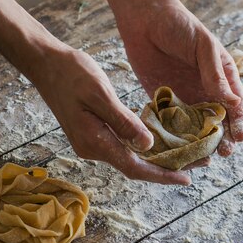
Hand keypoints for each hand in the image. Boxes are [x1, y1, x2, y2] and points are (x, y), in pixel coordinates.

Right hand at [26, 44, 191, 184]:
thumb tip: (147, 147)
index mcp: (95, 142)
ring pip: (130, 157)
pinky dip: (143, 145)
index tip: (187, 179)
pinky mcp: (92, 132)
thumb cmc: (71, 73)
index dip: (162, 175)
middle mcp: (93, 148)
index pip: (135, 167)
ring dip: (157, 157)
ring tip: (186, 154)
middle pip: (135, 166)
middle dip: (166, 167)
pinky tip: (160, 140)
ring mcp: (91, 142)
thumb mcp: (101, 94)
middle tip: (198, 162)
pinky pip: (122, 145)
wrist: (44, 63)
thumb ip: (124, 122)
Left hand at [116, 0, 242, 156]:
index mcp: (222, 78)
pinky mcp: (162, 102)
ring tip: (198, 158)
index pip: (237, 107)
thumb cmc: (179, 25)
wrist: (143, 17)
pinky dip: (173, 138)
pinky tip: (173, 149)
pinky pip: (170, 125)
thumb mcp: (202, 46)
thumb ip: (215, 74)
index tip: (239, 139)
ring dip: (198, 145)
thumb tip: (233, 102)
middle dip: (221, 141)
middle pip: (218, 124)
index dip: (240, 124)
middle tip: (220, 154)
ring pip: (195, 130)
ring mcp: (184, 99)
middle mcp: (205, 93)